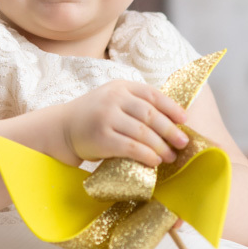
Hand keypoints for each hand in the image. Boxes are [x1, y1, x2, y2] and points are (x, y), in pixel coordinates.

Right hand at [61, 81, 189, 166]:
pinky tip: (154, 161)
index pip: (152, 94)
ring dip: (161, 146)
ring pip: (143, 132)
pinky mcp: (101, 137)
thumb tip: (173, 120)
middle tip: (182, 143)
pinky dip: (146, 155)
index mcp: (121, 87)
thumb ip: (137, 104)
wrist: (63, 127)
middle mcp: (114, 99)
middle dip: (170, 130)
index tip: (184, 120)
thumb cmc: (95, 116)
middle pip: (151, 115)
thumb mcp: (114, 100)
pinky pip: (131, 147)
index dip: (171, 107)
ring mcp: (106, 117)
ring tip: (170, 156)